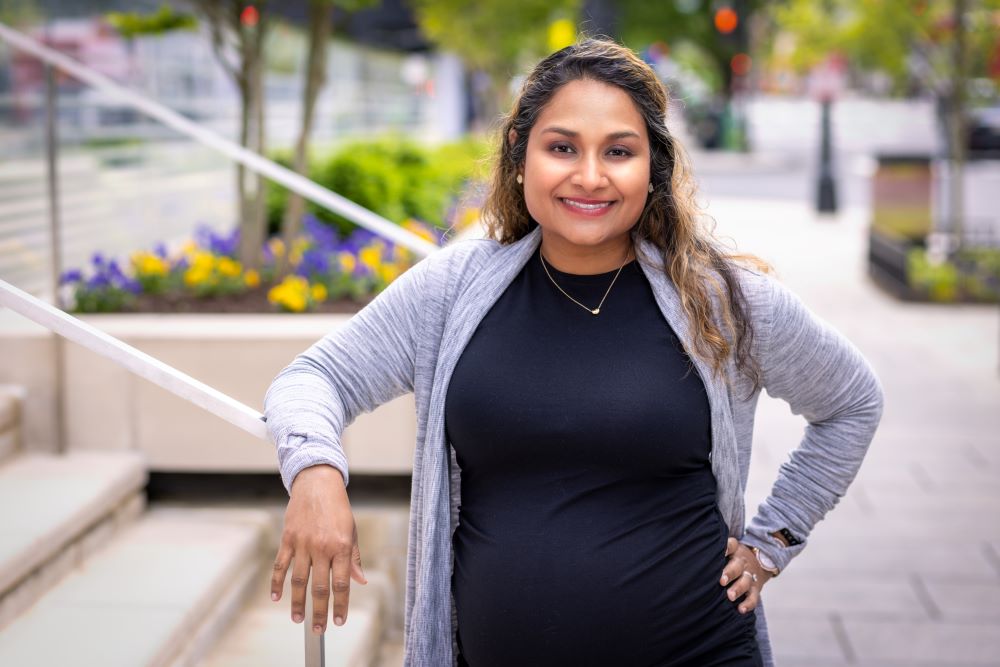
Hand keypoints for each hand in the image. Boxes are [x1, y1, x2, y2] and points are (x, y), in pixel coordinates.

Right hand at [271, 465, 367, 633]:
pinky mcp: (288, 539)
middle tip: (318, 629)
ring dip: (297, 602)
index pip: (342, 583)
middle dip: (319, 611)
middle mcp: (322, 547)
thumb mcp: (351, 531)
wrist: (318, 484)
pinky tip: (276, 597)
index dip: (340, 605)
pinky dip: (276, 582)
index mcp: (341, 547)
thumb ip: (354, 558)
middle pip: (320, 587)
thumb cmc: (338, 508)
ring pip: (298, 580)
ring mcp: (303, 543)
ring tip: (298, 619)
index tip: (339, 621)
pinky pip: (281, 565)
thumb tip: (360, 581)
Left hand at [719, 537, 772, 613]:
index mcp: (735, 550)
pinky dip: (748, 604)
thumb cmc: (732, 558)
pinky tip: (741, 609)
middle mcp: (742, 562)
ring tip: (730, 596)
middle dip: (730, 573)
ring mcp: (749, 576)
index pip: (731, 545)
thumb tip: (691, 555)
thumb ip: (713, 552)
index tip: (721, 551)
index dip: (726, 547)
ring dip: (738, 589)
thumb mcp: (728, 550)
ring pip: (745, 581)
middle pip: (737, 566)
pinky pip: (753, 597)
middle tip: (722, 581)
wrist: (758, 562)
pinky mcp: (755, 589)